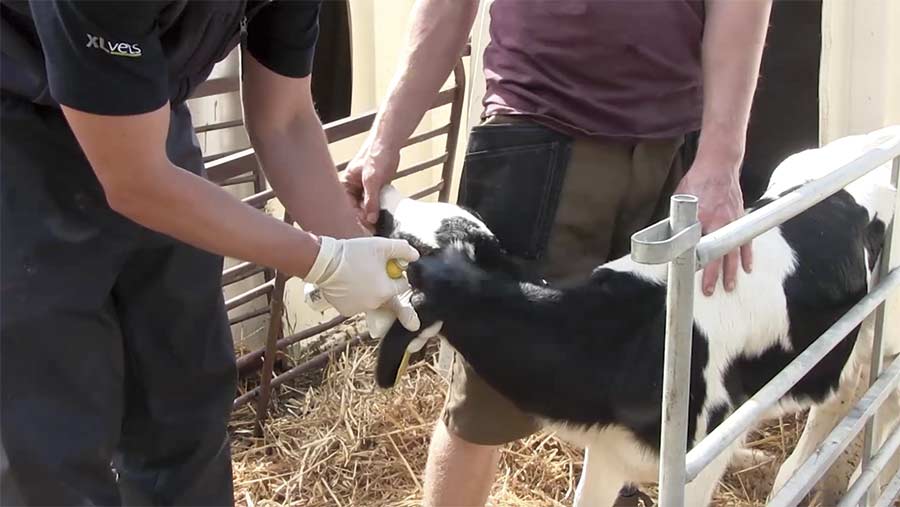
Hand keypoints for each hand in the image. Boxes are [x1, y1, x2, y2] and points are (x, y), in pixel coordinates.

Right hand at [305, 236, 420, 330]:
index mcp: (386, 291)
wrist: (324, 262)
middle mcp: (374, 304)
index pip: (402, 285)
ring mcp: (359, 309)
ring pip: (372, 299)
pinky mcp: (345, 311)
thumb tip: (414, 255)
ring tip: (357, 274)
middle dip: (383, 283)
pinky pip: (357, 304)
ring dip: (369, 290)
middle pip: (387, 294)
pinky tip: (347, 283)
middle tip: (369, 269)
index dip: (395, 274)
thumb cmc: (353, 253)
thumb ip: (402, 249)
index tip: (385, 266)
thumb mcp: (381, 245)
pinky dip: (354, 296)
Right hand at [341, 137, 399, 225]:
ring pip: (367, 207)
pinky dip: (380, 209)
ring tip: (379, 226)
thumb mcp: (372, 179)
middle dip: (365, 218)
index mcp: (346, 184)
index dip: (357, 218)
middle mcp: (354, 188)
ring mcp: (365, 188)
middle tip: (373, 231)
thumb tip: (370, 218)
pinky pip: (376, 202)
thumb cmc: (376, 154)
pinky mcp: (376, 188)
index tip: (366, 229)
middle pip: (357, 208)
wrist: (390, 143)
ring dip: (373, 215)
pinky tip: (384, 217)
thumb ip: (371, 199)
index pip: (348, 206)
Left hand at [675, 162, 751, 295]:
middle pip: (717, 254)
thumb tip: (666, 236)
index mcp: (702, 216)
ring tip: (729, 287)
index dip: (692, 262)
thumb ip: (676, 218)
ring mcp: (733, 220)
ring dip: (731, 271)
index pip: (696, 245)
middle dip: (712, 274)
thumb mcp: (680, 198)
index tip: (686, 275)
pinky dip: (746, 255)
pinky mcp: (741, 218)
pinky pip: (745, 240)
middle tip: (708, 290)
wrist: (719, 164)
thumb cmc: (697, 180)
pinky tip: (747, 268)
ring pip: (733, 251)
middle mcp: (720, 221)